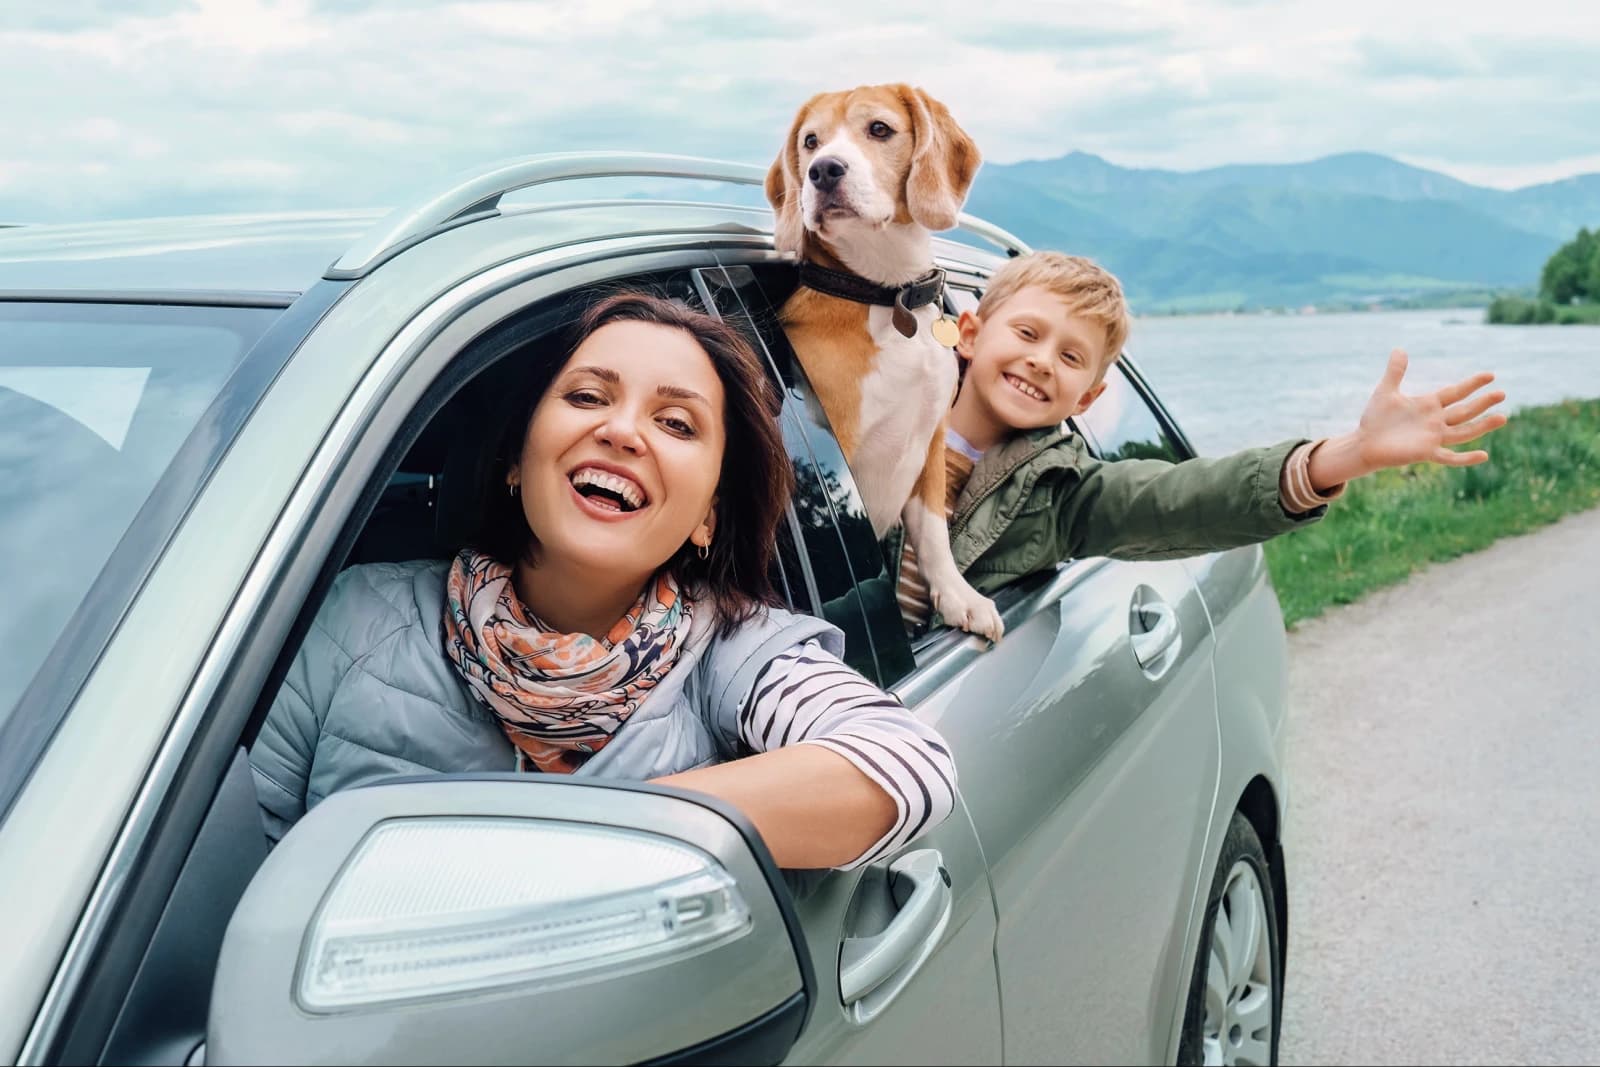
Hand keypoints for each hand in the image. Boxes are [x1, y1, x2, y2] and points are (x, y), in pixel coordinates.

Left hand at [1309, 349, 1506, 488]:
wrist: (1365, 443)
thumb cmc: (1375, 419)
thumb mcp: (1386, 391)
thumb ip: (1395, 371)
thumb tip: (1399, 348)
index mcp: (1429, 404)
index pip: (1456, 392)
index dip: (1472, 384)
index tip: (1491, 375)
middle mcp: (1436, 421)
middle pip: (1464, 411)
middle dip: (1482, 403)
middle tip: (1502, 393)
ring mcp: (1433, 438)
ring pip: (1464, 432)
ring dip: (1482, 426)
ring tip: (1503, 418)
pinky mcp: (1426, 453)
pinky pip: (1450, 457)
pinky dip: (1466, 458)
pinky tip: (1484, 455)